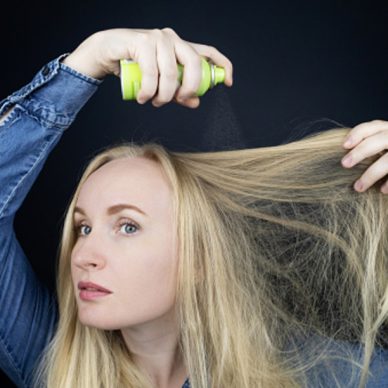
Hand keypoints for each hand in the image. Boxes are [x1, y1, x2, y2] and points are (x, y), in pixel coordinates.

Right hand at [62, 28, 232, 108]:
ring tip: (152, 102)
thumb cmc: (135, 67)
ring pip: (171, 73)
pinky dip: (147, 91)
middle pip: (194, 64)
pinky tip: (142, 97)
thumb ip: (178, 92)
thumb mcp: (160, 83)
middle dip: (189, 88)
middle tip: (178, 100)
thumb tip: (195, 102)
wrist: (107, 52)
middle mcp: (172, 39)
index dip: (223, 65)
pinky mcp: (142, 41)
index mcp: (181, 47)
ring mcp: (157, 38)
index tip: (229, 83)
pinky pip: (152, 73)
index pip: (208, 52)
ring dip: (163, 95)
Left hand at [341, 120, 387, 193]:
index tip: (344, 145)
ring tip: (358, 187)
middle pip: (379, 140)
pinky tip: (382, 191)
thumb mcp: (383, 144)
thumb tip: (344, 152)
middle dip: (360, 152)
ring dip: (371, 174)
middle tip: (344, 164)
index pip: (372, 126)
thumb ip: (370, 145)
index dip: (357, 134)